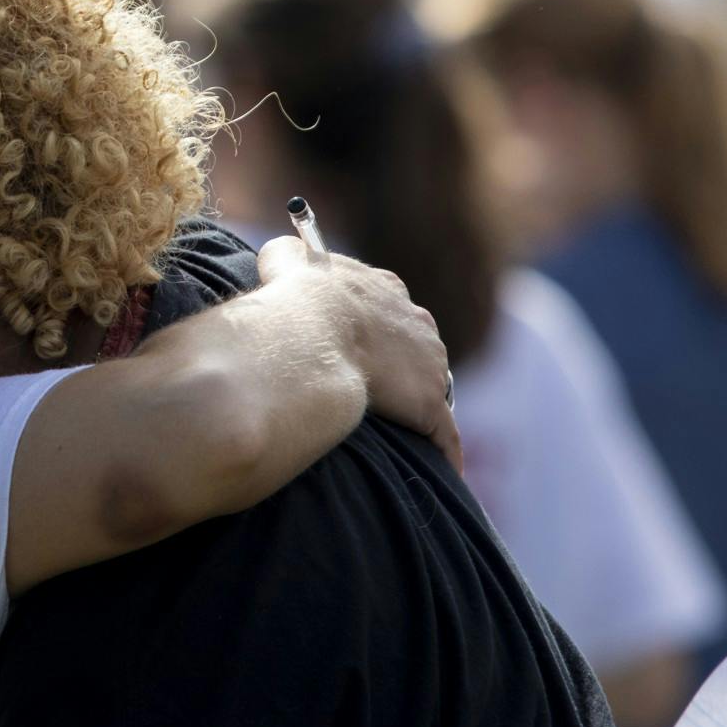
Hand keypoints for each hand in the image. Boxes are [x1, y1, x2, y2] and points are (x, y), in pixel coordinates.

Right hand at [256, 236, 461, 471]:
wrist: (314, 333)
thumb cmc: (296, 297)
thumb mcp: (286, 259)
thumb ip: (290, 256)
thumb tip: (284, 256)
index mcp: (384, 289)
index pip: (386, 305)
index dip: (370, 325)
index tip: (355, 340)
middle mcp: (416, 322)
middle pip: (415, 346)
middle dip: (400, 364)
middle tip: (372, 386)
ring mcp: (429, 365)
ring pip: (430, 387)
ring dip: (416, 404)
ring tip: (398, 428)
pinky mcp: (430, 405)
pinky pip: (442, 435)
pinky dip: (442, 452)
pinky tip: (442, 470)